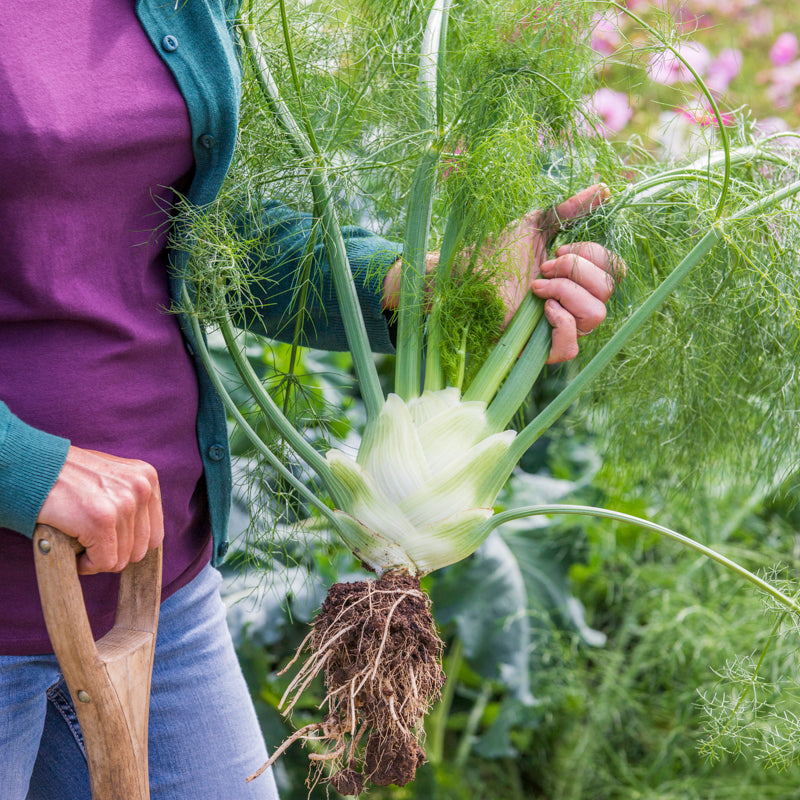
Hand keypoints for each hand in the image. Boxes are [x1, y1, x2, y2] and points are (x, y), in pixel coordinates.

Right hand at [37, 446, 163, 574]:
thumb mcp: (112, 477)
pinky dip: (86, 564)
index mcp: (147, 477)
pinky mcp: (101, 521)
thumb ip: (131, 498)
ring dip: (98, 558)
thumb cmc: (68, 475)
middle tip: (90, 544)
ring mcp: (123, 504)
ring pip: (121, 559)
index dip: (129, 545)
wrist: (33, 466)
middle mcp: (141, 488)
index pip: (154, 534)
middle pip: (140, 548)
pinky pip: (104, 562)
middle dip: (113, 553)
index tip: (108, 542)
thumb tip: (143, 539)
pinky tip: (74, 551)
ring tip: (79, 542)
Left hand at [496, 184, 623, 363]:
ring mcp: (560, 329)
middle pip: (608, 290)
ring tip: (536, 287)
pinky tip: (541, 308)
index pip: (614, 270)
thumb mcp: (537, 224)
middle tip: (542, 267)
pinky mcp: (541, 350)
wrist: (467, 273)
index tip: (557, 250)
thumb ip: (571, 210)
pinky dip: (561, 323)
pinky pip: (571, 347)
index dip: (593, 256)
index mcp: (580, 277)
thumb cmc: (499, 252)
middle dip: (575, 271)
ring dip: (566, 293)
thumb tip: (605, 189)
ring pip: (595, 316)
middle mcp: (575, 304)